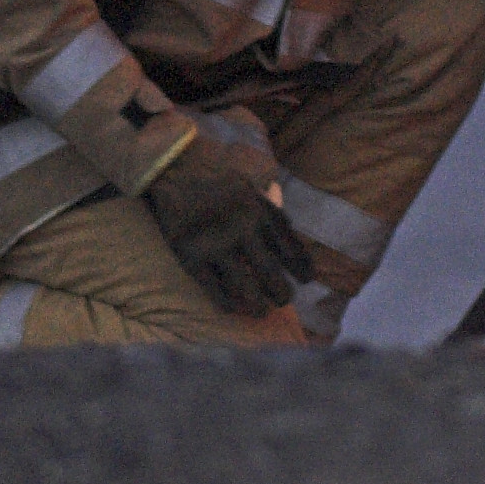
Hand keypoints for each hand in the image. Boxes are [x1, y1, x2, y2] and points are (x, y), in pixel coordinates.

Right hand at [144, 140, 314, 316]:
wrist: (176, 172)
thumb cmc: (218, 182)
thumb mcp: (253, 190)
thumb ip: (272, 213)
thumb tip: (293, 237)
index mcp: (261, 213)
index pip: (289, 247)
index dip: (301, 266)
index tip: (308, 279)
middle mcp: (243, 231)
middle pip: (270, 270)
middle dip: (282, 290)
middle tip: (286, 301)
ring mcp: (217, 246)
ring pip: (244, 285)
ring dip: (258, 302)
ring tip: (264, 311)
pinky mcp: (192, 258)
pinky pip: (213, 289)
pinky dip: (227, 302)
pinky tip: (235, 309)